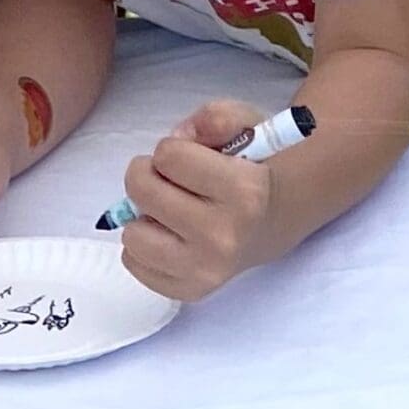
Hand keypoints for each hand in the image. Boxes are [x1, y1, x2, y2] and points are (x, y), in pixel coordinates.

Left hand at [114, 98, 280, 301]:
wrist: (275, 220)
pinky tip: (167, 234)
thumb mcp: (246, 125)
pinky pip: (134, 263)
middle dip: (149, 175)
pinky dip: (143, 244)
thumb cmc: (252, 168)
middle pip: (142, 191)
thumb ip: (215, 117)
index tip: (190, 158)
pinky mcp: (190, 290)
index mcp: (244, 191)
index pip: (167, 155)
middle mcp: (224, 236)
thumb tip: (179, 137)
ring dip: (143, 214)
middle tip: (171, 180)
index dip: (173, 150)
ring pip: (132, 233)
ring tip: (168, 209)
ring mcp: (206, 269)